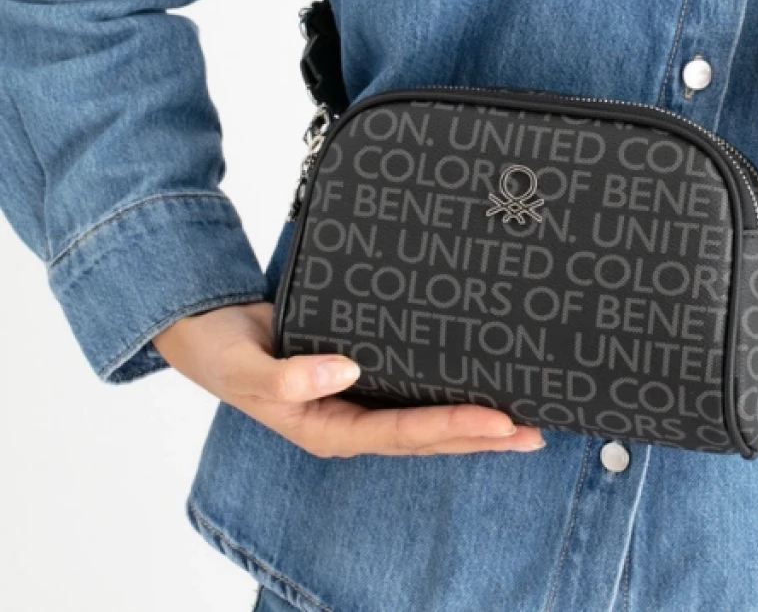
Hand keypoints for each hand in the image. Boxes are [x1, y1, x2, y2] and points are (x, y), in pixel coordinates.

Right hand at [151, 301, 545, 457]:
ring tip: (527, 421)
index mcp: (327, 428)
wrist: (211, 334)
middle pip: (428, 435)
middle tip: (535, 429)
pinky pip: (413, 390)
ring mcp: (359, 402)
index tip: (501, 420)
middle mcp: (351, 421)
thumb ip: (286, 375)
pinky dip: (449, 391)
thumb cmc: (225, 353)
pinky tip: (480, 384)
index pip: (403, 432)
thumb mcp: (245, 367)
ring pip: (427, 419)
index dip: (454, 427)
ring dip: (476, 422)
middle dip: (482, 435)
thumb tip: (346, 371)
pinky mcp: (363, 377)